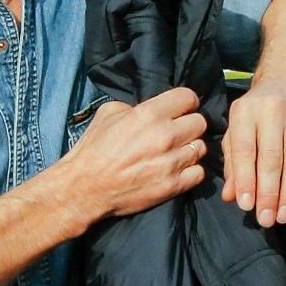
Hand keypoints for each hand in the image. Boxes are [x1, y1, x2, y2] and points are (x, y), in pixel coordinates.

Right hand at [55, 85, 207, 224]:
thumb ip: (135, 107)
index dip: (185, 102)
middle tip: (177, 133)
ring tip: (176, 153)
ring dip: (190, 149)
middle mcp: (165, 136)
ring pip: (201, 147)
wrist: (84, 188)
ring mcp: (172, 162)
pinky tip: (177, 170)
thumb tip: (152, 110)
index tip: (179, 110)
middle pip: (200, 122)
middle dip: (189, 125)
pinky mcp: (173, 186)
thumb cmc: (93, 149)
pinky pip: (199, 173)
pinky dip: (191, 171)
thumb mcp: (109, 113)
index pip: (189, 97)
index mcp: (149, 114)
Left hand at [223, 78, 285, 227]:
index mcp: (245, 112)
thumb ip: (232, 163)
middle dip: (270, 192)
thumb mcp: (236, 130)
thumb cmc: (254, 113)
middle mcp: (271, 110)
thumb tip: (231, 196)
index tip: (247, 205)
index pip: (245, 149)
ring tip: (284, 215)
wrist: (285, 80)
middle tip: (267, 219)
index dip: (246, 179)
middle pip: (272, 157)